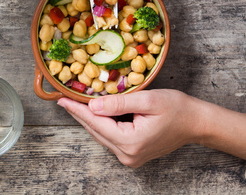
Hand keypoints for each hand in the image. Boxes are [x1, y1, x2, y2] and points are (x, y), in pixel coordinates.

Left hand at [57, 90, 201, 166]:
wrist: (196, 123)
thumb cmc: (176, 108)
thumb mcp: (147, 100)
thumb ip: (118, 104)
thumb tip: (92, 106)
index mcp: (130, 141)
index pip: (96, 123)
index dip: (77, 110)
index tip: (61, 100)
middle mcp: (127, 154)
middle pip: (95, 130)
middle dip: (79, 114)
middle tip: (63, 100)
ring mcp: (130, 157)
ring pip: (101, 134)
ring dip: (88, 119)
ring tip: (74, 104)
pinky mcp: (132, 154)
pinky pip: (109, 137)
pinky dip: (100, 124)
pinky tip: (93, 113)